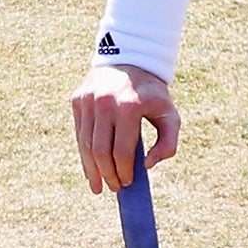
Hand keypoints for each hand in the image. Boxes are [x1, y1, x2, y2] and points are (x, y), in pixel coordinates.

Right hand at [70, 64, 179, 192]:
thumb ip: (167, 143)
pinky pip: (79, 134)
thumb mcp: (170, 114)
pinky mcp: (78, 99)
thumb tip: (146, 166)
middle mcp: (104, 102)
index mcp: (129, 106)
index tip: (127, 183)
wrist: (130, 58)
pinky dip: (84, 154)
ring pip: (85, 145)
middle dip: (107, 174)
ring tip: (97, 185)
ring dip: (91, 169)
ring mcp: (88, 100)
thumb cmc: (152, 93)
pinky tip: (90, 168)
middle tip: (113, 188)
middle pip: (100, 151)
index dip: (123, 171)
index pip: (121, 151)